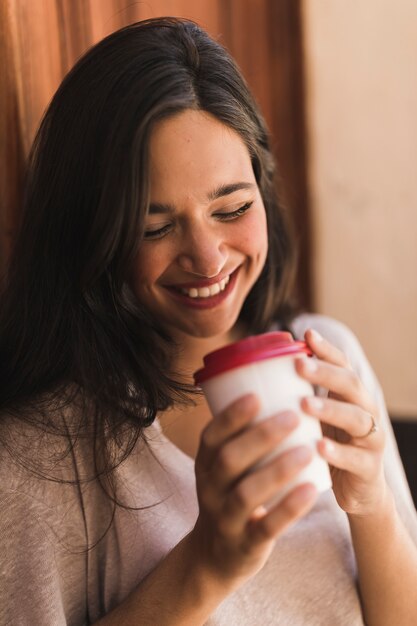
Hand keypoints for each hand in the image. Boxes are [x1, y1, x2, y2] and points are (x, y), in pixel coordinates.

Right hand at [192, 394, 317, 586]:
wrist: (216, 556)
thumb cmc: (230, 495)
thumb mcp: (223, 468)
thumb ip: (241, 437)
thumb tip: (273, 387)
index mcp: (205, 465)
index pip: (211, 436)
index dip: (231, 416)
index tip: (257, 394)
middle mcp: (209, 489)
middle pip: (229, 459)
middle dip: (260, 436)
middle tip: (292, 416)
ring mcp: (225, 518)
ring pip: (247, 493)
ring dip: (277, 470)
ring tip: (307, 451)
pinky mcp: (245, 544)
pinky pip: (267, 527)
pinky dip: (290, 508)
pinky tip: (312, 489)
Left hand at [296, 329, 386, 516]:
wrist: (356, 492)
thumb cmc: (327, 446)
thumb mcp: (314, 419)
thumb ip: (296, 397)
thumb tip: (253, 374)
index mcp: (349, 396)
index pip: (342, 365)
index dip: (327, 350)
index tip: (307, 335)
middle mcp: (365, 411)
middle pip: (351, 385)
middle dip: (325, 373)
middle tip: (299, 366)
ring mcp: (370, 439)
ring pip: (357, 418)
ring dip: (330, 409)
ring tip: (305, 404)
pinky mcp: (369, 468)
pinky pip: (356, 458)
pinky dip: (338, 452)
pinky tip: (319, 447)